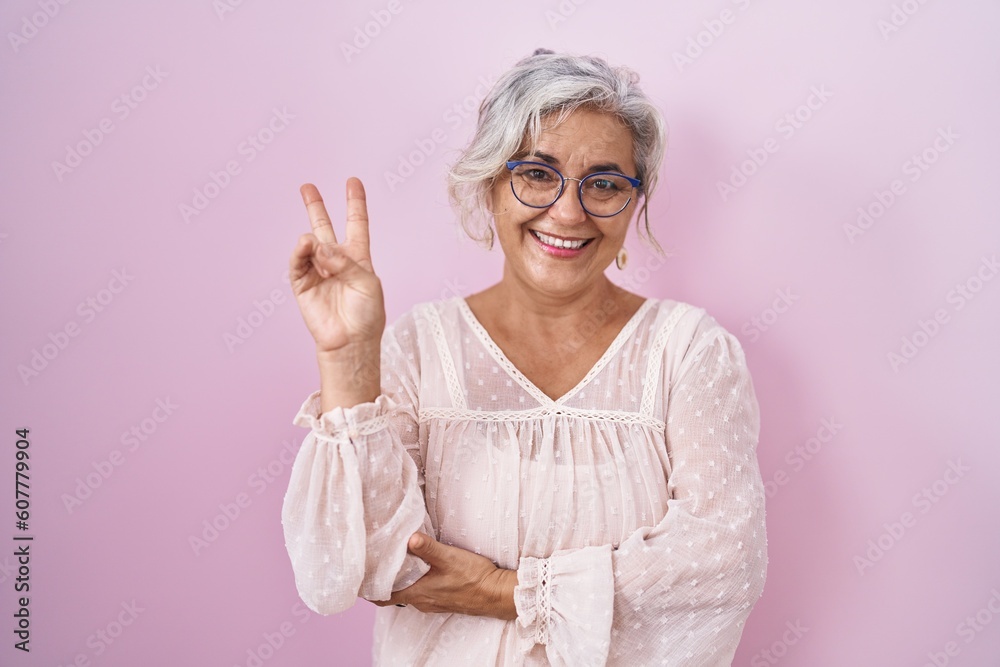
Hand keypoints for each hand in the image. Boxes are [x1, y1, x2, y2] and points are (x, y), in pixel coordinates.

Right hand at [289, 179, 385, 354]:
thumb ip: (344, 260)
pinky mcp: (303, 284)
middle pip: (324, 227)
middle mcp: (336, 261)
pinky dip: (301, 252)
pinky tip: (305, 246)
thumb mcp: (366, 281)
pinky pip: (298, 263)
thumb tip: (317, 245)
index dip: (355, 203)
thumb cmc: (366, 314)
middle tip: (306, 187)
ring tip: (312, 241)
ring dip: (312, 239)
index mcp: (358, 258)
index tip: (353, 182)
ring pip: (309, 244)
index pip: (356, 224)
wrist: (351, 342)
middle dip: (316, 207)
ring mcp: (318, 271)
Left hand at [372, 532, 517, 620]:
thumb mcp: (449, 558)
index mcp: (418, 593)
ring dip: (398, 581)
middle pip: (392, 595)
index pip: (382, 598)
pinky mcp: (444, 599)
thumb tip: (408, 538)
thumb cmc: (474, 578)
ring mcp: (433, 602)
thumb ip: (427, 548)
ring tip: (393, 563)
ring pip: (407, 593)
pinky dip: (413, 582)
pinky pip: (421, 593)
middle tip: (374, 564)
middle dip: (382, 582)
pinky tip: (419, 569)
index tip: (359, 577)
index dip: (368, 590)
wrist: (497, 594)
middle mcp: (422, 601)